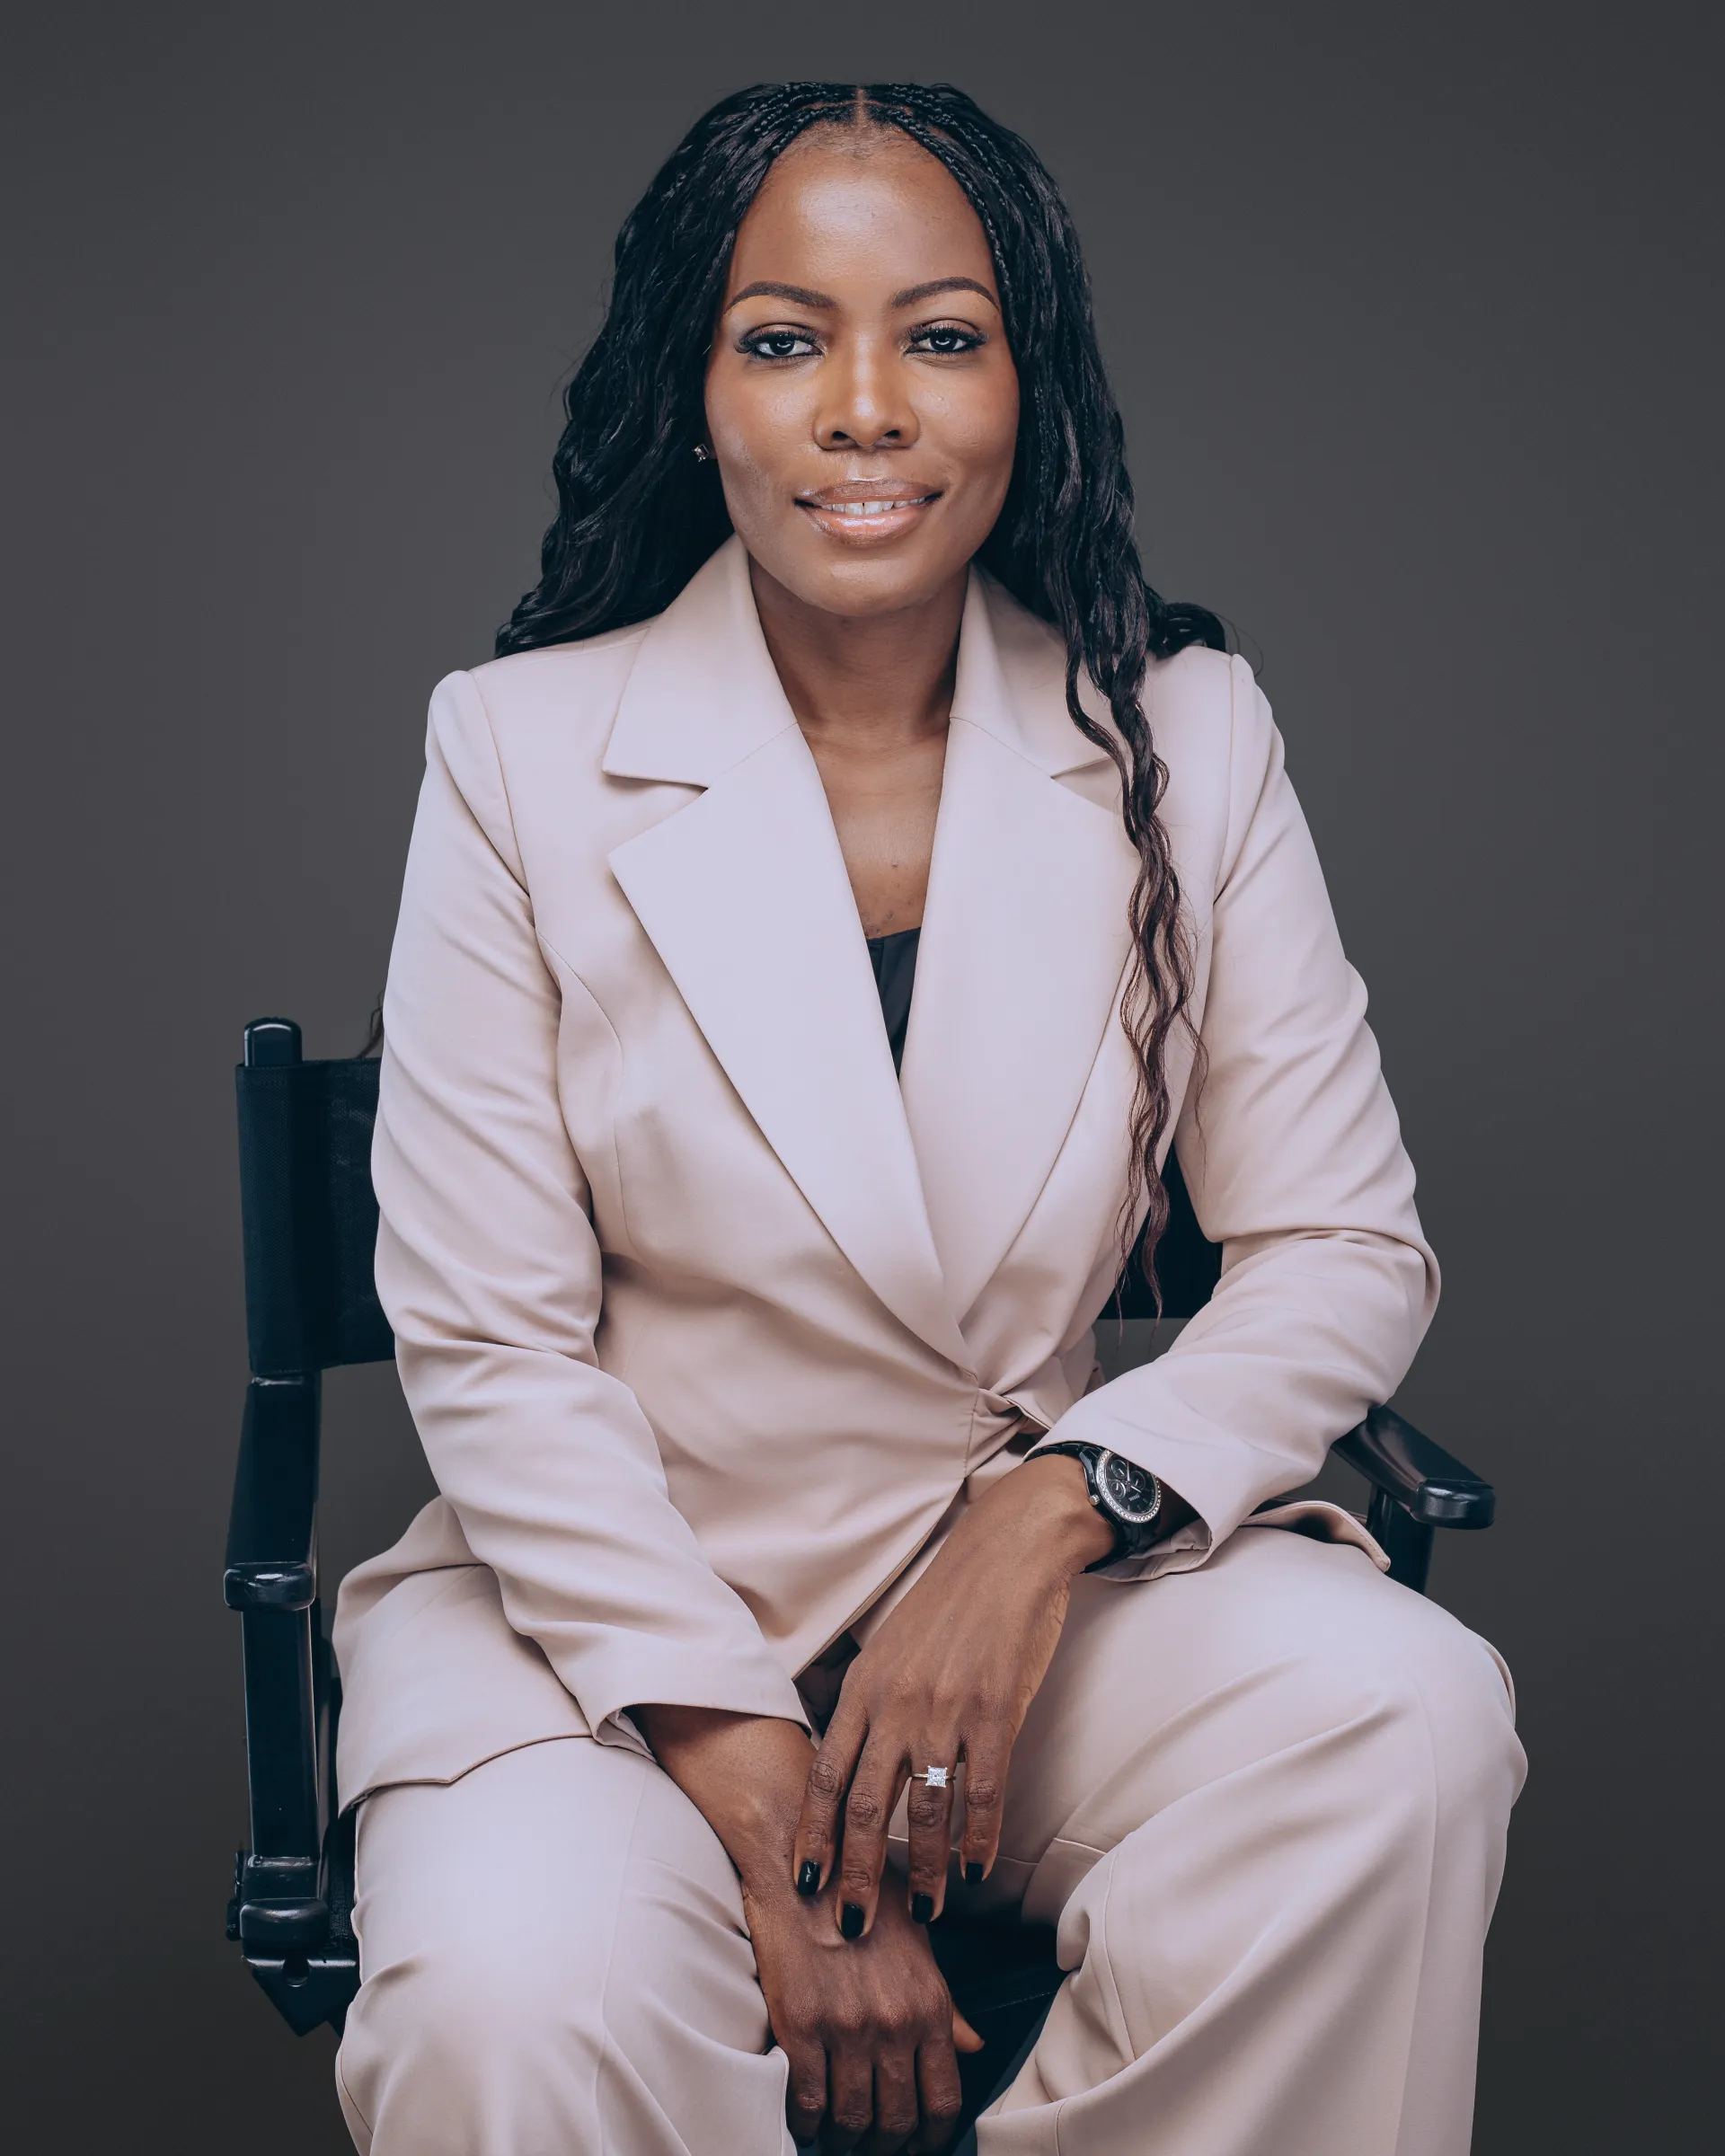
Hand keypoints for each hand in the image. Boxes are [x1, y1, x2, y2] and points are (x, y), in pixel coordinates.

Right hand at [747, 1864, 982, 2149]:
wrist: (798, 1852)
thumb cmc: (859, 1888)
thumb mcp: (916, 1937)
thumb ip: (945, 2000)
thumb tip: (974, 2045)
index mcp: (928, 2002)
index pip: (943, 2100)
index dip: (931, 2137)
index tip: (917, 2145)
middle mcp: (892, 2021)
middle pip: (898, 2120)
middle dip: (888, 2145)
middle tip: (874, 2146)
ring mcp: (844, 2026)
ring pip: (852, 2120)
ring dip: (847, 2140)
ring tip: (840, 2138)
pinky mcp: (797, 2023)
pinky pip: (807, 2102)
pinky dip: (807, 2124)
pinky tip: (806, 2120)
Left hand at [792, 1453, 1116, 1936]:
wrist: (1009, 1551)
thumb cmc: (949, 1602)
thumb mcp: (890, 1646)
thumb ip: (869, 1701)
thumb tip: (848, 1758)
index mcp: (865, 1688)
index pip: (825, 1776)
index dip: (812, 1836)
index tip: (803, 1885)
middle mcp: (897, 1704)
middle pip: (864, 1806)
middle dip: (855, 1874)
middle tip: (852, 1927)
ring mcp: (947, 1710)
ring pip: (925, 1811)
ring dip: (922, 1870)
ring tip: (923, 1910)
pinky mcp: (998, 1711)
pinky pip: (983, 1790)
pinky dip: (978, 1838)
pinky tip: (975, 1868)